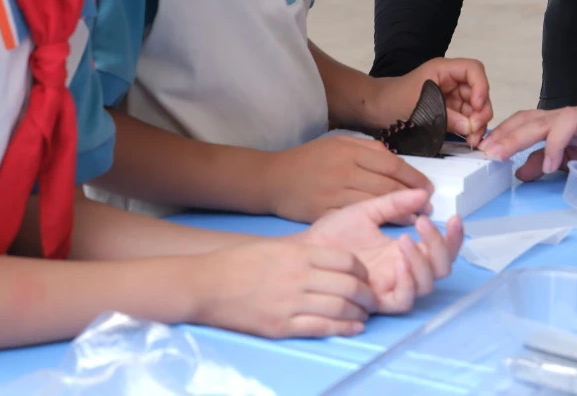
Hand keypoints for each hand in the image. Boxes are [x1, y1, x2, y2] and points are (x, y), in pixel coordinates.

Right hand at [192, 239, 377, 337]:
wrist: (206, 285)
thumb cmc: (238, 264)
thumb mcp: (275, 248)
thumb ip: (304, 254)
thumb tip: (332, 263)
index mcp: (298, 253)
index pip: (346, 260)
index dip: (361, 271)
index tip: (364, 277)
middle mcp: (299, 276)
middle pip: (349, 285)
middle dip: (366, 294)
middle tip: (370, 299)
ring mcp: (291, 302)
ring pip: (340, 307)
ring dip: (359, 313)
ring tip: (363, 315)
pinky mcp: (282, 325)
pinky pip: (323, 327)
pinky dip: (344, 328)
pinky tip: (353, 327)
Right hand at [266, 134, 432, 222]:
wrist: (273, 179)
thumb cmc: (308, 159)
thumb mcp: (338, 142)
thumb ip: (367, 148)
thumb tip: (395, 159)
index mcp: (349, 150)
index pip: (391, 164)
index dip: (414, 178)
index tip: (428, 189)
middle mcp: (344, 171)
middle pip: (387, 185)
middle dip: (413, 197)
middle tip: (429, 207)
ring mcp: (333, 193)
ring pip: (376, 205)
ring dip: (401, 214)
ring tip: (417, 220)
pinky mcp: (324, 213)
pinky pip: (356, 221)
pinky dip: (377, 226)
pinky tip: (391, 230)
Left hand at [303, 189, 463, 313]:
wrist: (306, 249)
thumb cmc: (332, 234)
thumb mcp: (367, 211)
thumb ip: (394, 203)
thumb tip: (424, 194)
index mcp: (404, 250)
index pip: (439, 249)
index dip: (452, 237)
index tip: (453, 216)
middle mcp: (403, 270)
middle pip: (441, 269)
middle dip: (441, 247)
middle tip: (423, 223)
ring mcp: (391, 286)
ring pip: (426, 286)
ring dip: (422, 262)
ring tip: (404, 240)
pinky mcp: (376, 300)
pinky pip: (403, 300)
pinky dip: (406, 281)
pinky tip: (397, 261)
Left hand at [374, 58, 493, 147]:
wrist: (374, 110)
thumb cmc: (392, 101)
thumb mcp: (421, 109)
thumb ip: (447, 117)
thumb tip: (472, 128)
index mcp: (443, 70)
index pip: (473, 70)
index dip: (481, 87)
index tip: (477, 106)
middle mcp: (451, 81)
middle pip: (478, 91)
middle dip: (481, 111)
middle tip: (476, 131)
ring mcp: (451, 96)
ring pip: (475, 107)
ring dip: (477, 123)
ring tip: (472, 141)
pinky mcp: (449, 111)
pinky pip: (466, 118)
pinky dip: (470, 129)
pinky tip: (468, 140)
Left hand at [479, 106, 576, 179]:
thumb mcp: (570, 156)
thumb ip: (544, 160)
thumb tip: (518, 172)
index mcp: (559, 122)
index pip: (526, 119)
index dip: (504, 131)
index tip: (483, 149)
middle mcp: (574, 118)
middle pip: (540, 119)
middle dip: (514, 136)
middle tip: (494, 154)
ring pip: (569, 121)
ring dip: (553, 142)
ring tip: (545, 166)